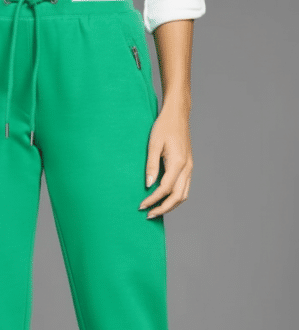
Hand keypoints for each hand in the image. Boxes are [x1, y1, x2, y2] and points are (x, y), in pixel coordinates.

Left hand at [139, 102, 192, 218]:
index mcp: (178, 162)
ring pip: (183, 195)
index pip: (165, 189)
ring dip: (170, 205)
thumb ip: (151, 166)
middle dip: (163, 208)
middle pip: (177, 197)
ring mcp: (190, 167)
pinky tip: (164, 199)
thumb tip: (148, 185)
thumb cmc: (164, 126)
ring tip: (156, 210)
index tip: (141, 205)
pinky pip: (185, 188)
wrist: (178, 114)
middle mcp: (187, 167)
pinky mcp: (188, 166)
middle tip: (148, 215)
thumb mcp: (153, 144)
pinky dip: (175, 197)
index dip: (153, 199)